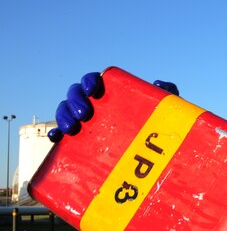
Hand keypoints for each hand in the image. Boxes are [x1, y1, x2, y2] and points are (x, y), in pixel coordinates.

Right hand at [48, 73, 179, 142]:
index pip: (92, 80)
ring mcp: (84, 122)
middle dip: (75, 100)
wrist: (152, 150)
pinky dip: (55, 134)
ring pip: (65, 112)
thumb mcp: (163, 109)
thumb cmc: (155, 124)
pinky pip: (61, 134)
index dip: (89, 81)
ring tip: (72, 128)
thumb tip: (158, 83)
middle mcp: (93, 104)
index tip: (93, 88)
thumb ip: (166, 93)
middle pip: (75, 95)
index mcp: (108, 92)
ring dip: (62, 116)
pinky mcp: (79, 139)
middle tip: (84, 114)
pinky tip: (56, 139)